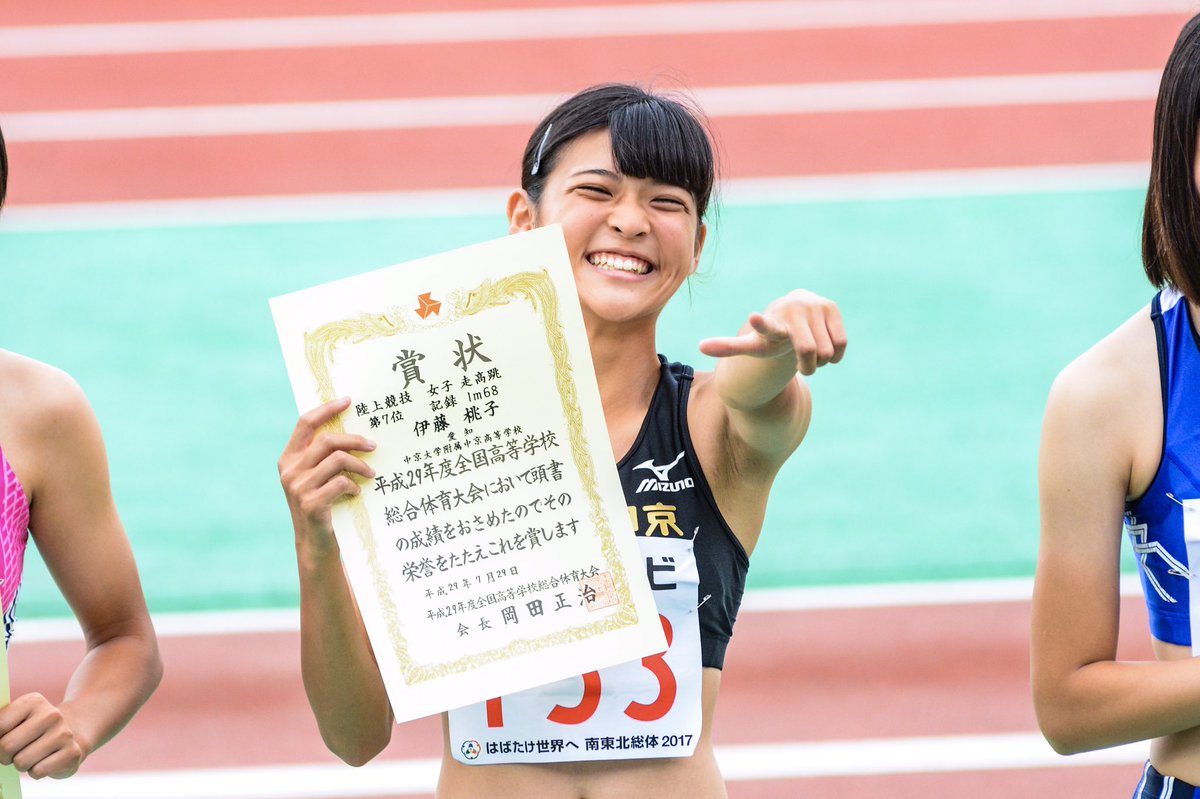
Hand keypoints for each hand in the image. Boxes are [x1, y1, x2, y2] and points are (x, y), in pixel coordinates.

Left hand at [0, 693, 88, 778]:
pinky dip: (36, 772)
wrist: (72, 733)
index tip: (3, 739)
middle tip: (16, 752)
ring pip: (21, 762)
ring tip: (32, 756)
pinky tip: (45, 762)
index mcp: (34, 701)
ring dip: (21, 764)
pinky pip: (38, 771)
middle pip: (7, 746)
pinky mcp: (72, 753)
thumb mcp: (16, 718)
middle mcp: (51, 715)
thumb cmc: (33, 730)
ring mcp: (64, 734)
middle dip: (5, 756)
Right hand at [278, 397, 376, 550]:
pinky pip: (341, 483)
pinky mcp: (311, 503)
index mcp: (288, 459)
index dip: (326, 409)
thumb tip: (353, 432)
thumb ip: (322, 457)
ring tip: (371, 473)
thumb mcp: (315, 478)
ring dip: (360, 465)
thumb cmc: (322, 505)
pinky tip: (357, 492)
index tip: (348, 400)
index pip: (305, 423)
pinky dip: (354, 485)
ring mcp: (298, 487)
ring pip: (338, 460)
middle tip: (373, 446)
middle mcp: (289, 470)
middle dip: (354, 440)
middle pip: (327, 440)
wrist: (314, 543)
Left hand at [699, 289, 845, 374]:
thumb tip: (699, 347)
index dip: (761, 325)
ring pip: (828, 352)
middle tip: (802, 363)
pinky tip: (826, 346)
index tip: (754, 318)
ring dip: (822, 361)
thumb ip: (728, 347)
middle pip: (810, 353)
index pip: (765, 326)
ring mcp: (813, 307)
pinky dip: (836, 355)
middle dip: (809, 366)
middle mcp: (792, 311)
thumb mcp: (754, 345)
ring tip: (811, 351)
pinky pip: (841, 344)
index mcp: (770, 325)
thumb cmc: (772, 336)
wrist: (794, 311)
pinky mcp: (831, 307)